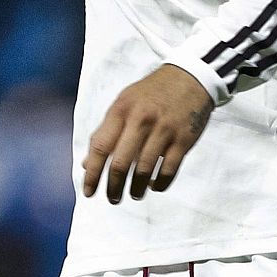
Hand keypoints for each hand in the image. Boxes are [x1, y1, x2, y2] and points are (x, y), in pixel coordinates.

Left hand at [82, 64, 214, 203]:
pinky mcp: (183, 140)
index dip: (92, 172)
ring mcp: (164, 130)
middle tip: (112, 198)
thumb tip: (87, 163)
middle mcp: (141, 120)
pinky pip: (169, 170)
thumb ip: (105, 131)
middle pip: (121, 163)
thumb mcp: (123, 104)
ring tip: (134, 194)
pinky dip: (160, 183)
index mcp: (121, 110)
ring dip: (137, 188)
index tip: (88, 191)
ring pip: (145, 169)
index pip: (100, 146)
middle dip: (113, 186)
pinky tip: (154, 186)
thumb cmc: (150, 94)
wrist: (189, 78)